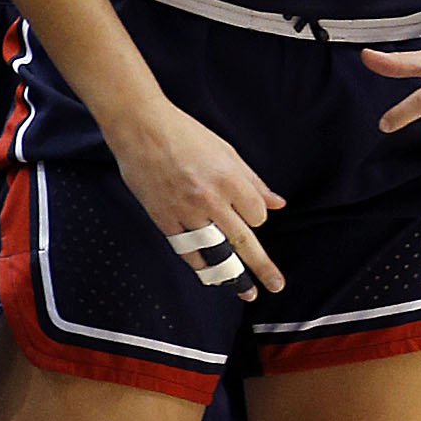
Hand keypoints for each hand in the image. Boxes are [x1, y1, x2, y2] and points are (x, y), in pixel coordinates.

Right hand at [109, 96, 285, 301]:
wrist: (142, 130)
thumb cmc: (186, 135)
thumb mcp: (227, 152)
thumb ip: (253, 182)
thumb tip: (277, 204)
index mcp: (229, 178)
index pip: (257, 215)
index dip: (258, 218)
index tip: (253, 216)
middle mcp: (211, 199)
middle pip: (243, 240)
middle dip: (262, 266)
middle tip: (275, 285)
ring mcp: (186, 212)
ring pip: (215, 252)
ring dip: (232, 275)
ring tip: (245, 290)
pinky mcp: (164, 220)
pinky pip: (187, 251)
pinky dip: (201, 265)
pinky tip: (211, 275)